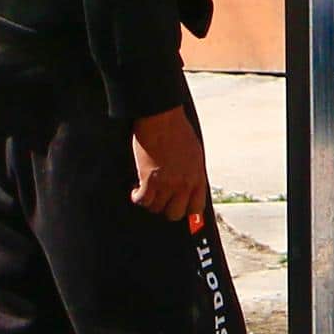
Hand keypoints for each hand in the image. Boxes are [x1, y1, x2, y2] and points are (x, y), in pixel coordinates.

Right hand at [129, 104, 209, 225]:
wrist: (162, 119)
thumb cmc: (178, 131)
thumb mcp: (194, 154)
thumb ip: (193, 173)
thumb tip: (188, 188)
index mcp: (198, 177)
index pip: (196, 208)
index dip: (186, 212)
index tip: (178, 209)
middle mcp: (184, 184)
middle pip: (175, 214)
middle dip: (165, 208)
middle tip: (159, 199)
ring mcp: (167, 184)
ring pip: (156, 208)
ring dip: (150, 200)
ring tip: (146, 190)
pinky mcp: (149, 180)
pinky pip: (141, 201)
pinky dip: (137, 197)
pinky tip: (135, 189)